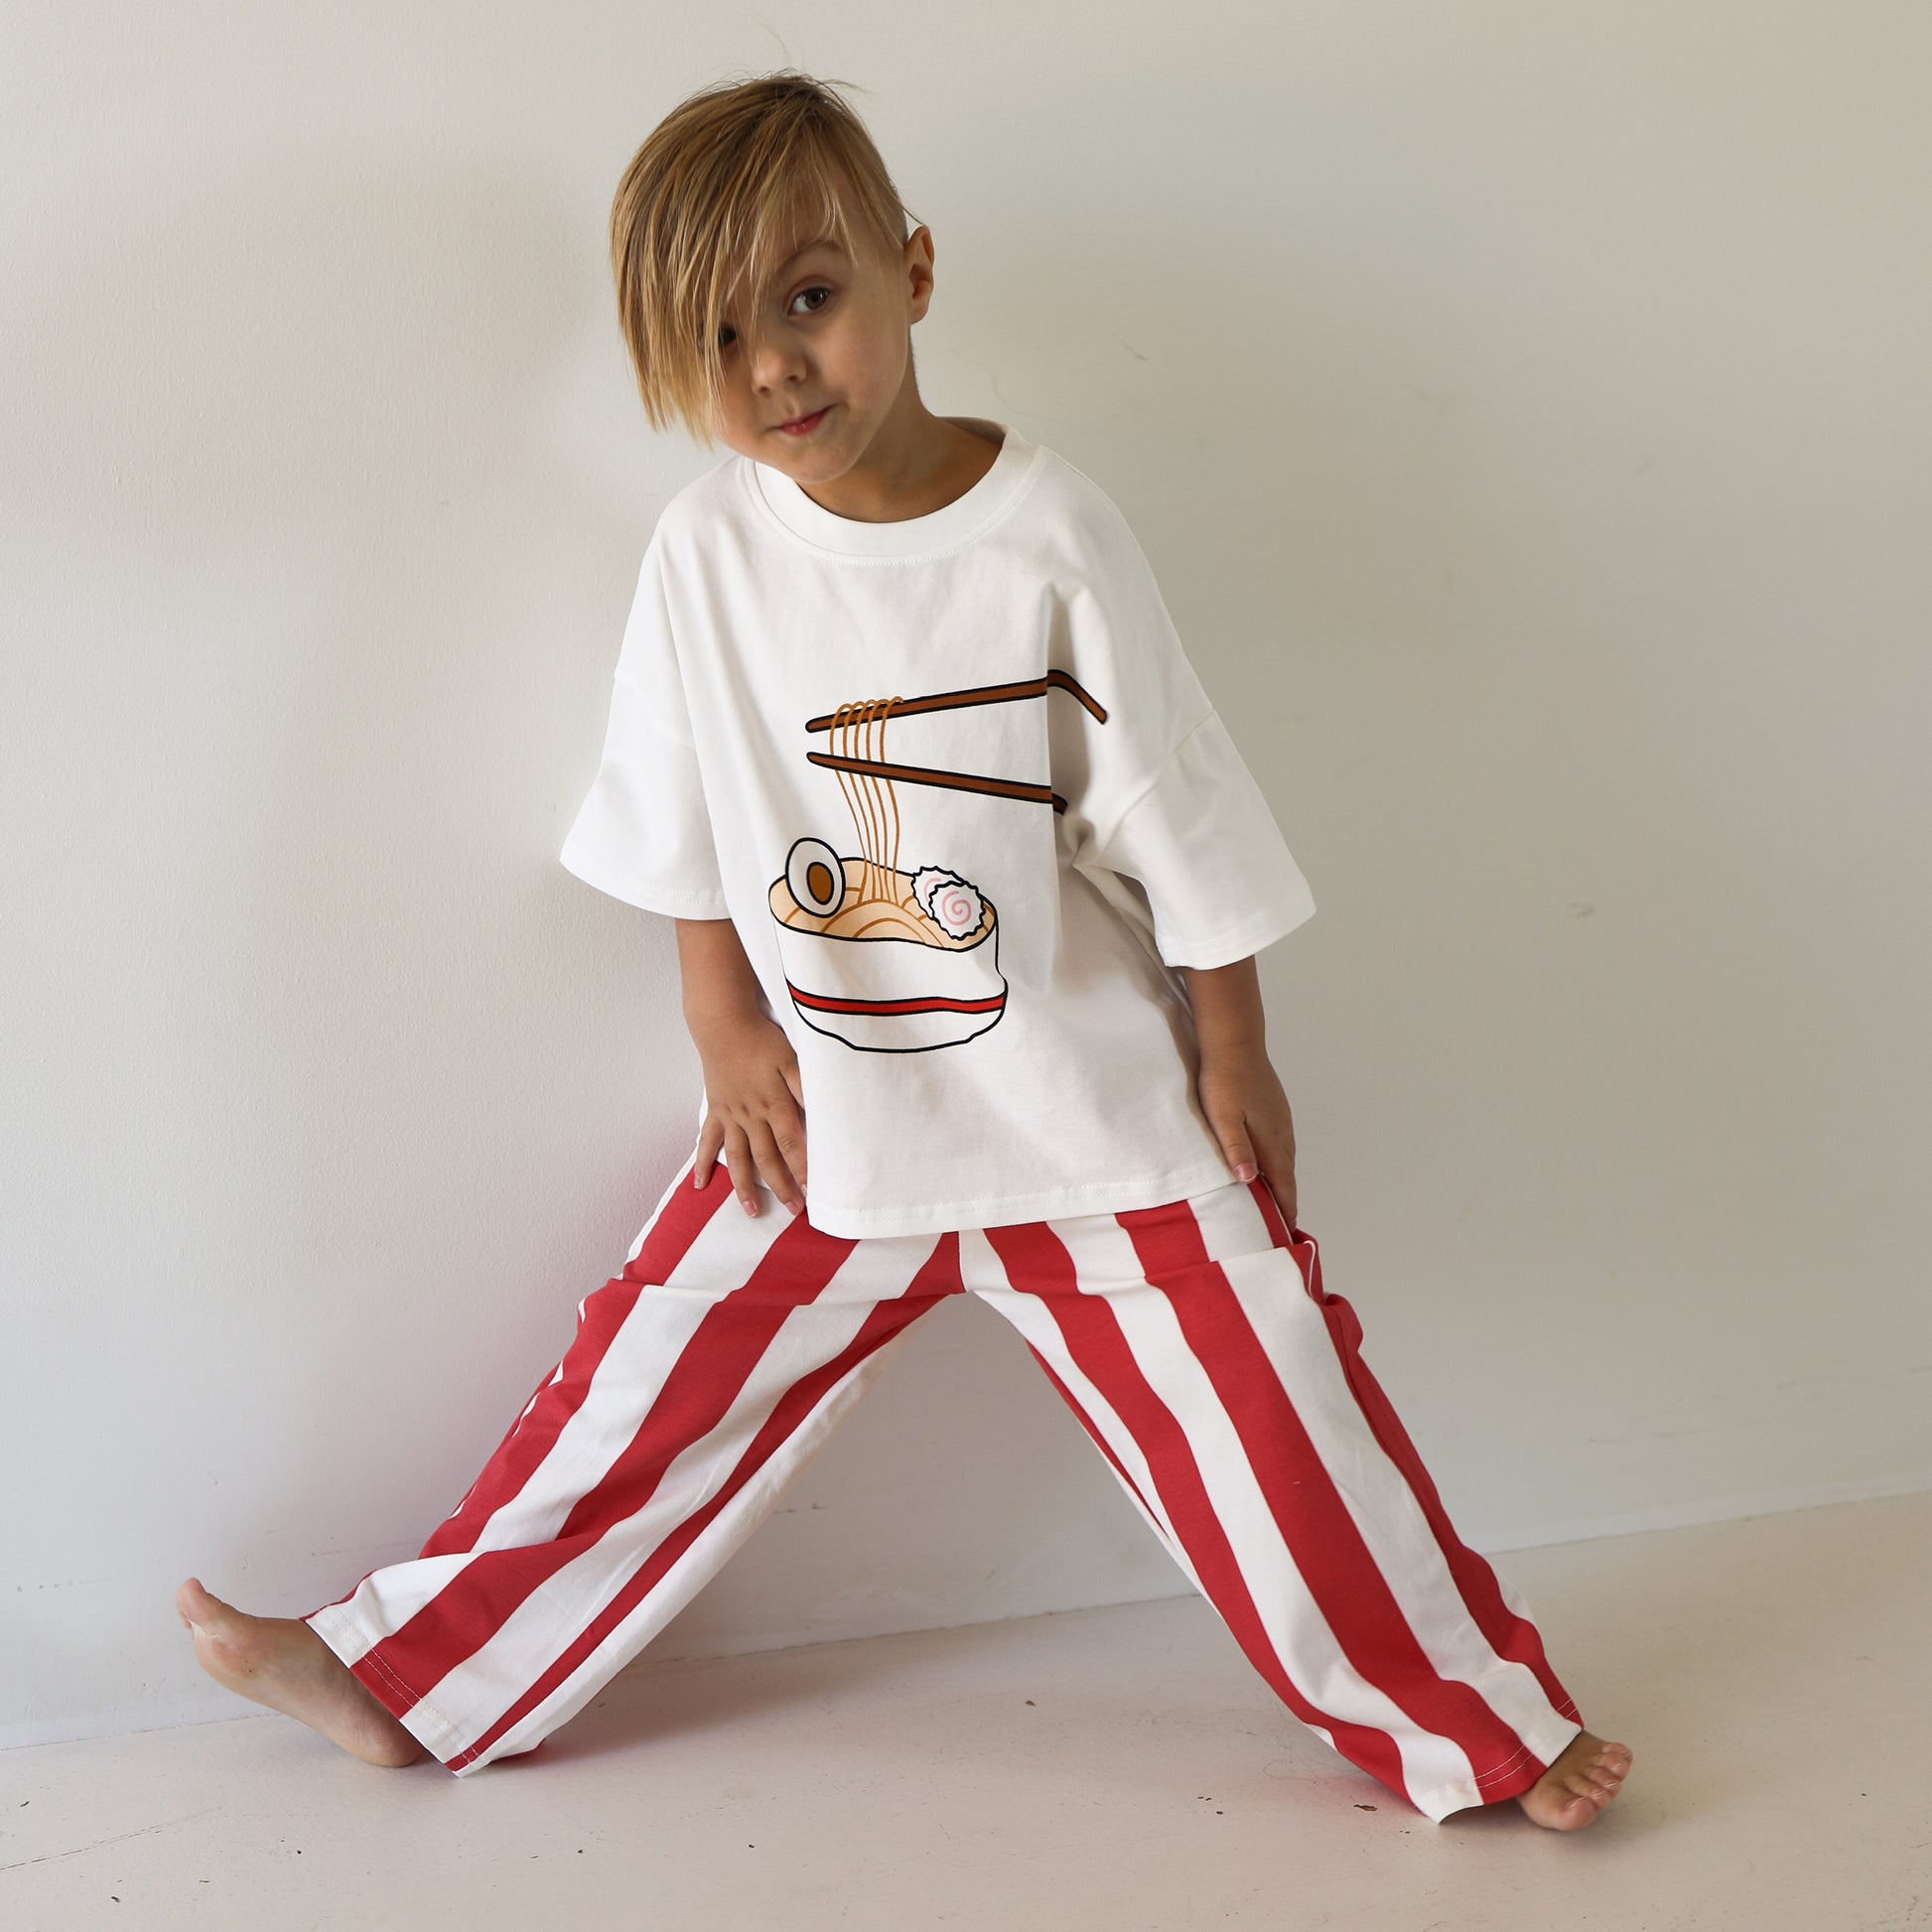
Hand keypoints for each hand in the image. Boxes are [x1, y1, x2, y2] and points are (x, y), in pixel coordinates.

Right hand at [688, 1008, 807, 1218]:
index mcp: (774, 1104)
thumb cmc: (762, 1040)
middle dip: (782, 1186)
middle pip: (767, 1158)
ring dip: (745, 1187)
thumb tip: (823, 1113)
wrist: (723, 1025)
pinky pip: (707, 1141)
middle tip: (795, 1211)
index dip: (801, 1169)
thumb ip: (805, 1087)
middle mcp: (751, 1116)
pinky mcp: (716, 1111)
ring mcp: (731, 1116)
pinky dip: (702, 1164)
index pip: (791, 1144)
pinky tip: (700, 1185)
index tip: (812, 1192)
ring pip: (738, 1158)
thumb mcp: (791, 1059)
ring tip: (753, 1212)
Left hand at [1195, 1044, 1298, 1228]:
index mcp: (1271, 1140)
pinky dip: (1279, 1159)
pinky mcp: (1275, 1107)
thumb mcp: (1224, 1118)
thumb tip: (1251, 1180)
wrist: (1234, 1042)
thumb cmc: (1224, 1080)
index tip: (1287, 1228)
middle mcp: (1282, 1132)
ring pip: (1286, 1158)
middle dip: (1287, 1199)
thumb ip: (1236, 1149)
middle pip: (1288, 1174)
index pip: (1284, 1184)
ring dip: (1284, 1179)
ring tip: (1277, 1198)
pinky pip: (1282, 1142)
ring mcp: (1281, 1118)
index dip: (1286, 1207)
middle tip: (1283, 1223)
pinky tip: (1269, 1159)